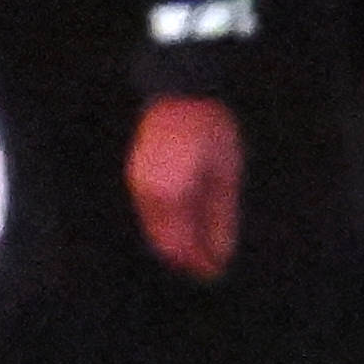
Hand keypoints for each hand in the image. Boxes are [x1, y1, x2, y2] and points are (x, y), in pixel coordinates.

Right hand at [129, 94, 244, 281]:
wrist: (182, 91)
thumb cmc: (211, 129)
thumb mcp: (225, 173)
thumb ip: (220, 218)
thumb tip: (219, 256)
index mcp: (174, 193)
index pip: (182, 245)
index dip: (199, 263)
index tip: (215, 273)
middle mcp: (150, 193)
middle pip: (165, 244)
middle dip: (187, 259)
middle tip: (209, 269)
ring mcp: (139, 184)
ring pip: (155, 231)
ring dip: (176, 245)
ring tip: (200, 250)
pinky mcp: (137, 176)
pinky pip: (150, 214)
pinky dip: (167, 227)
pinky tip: (186, 225)